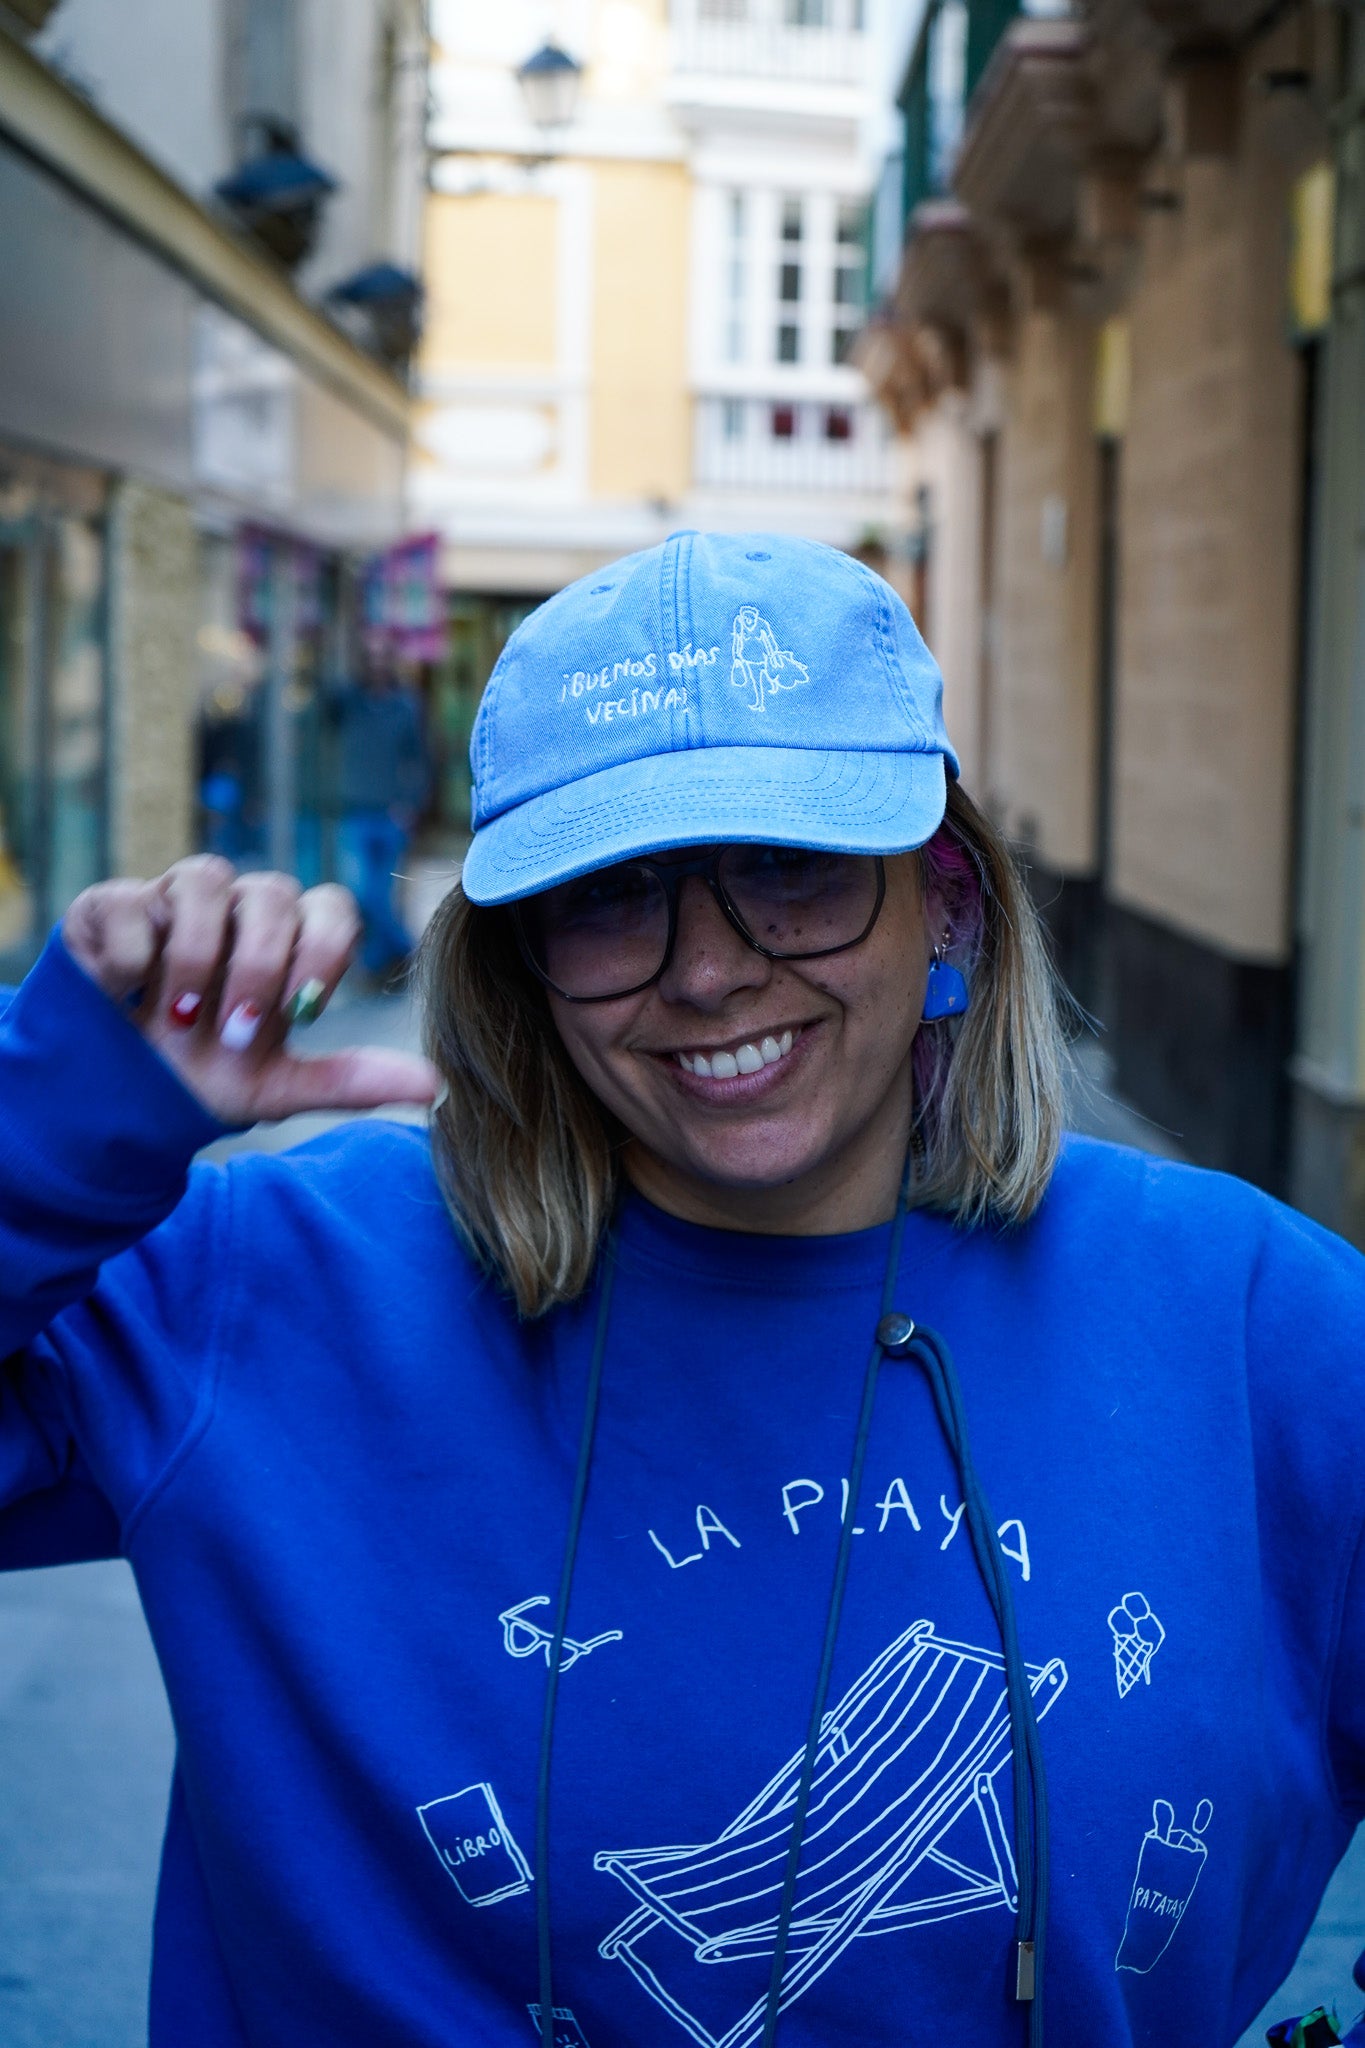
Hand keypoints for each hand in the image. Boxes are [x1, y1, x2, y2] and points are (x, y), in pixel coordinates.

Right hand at [62, 856, 439, 1126]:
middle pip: (274, 893)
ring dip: (197, 952)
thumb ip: (351, 1081)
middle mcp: (238, 909)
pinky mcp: (111, 905)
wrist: (115, 1097)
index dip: (323, 951)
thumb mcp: (277, 1088)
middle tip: (233, 1033)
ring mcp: (174, 900)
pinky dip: (134, 953)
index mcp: (288, 942)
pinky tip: (126, 997)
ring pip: (205, 876)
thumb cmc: (204, 1076)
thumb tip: (435, 1087)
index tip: (302, 1013)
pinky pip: (130, 900)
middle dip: (258, 965)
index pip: (332, 908)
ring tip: (179, 1016)